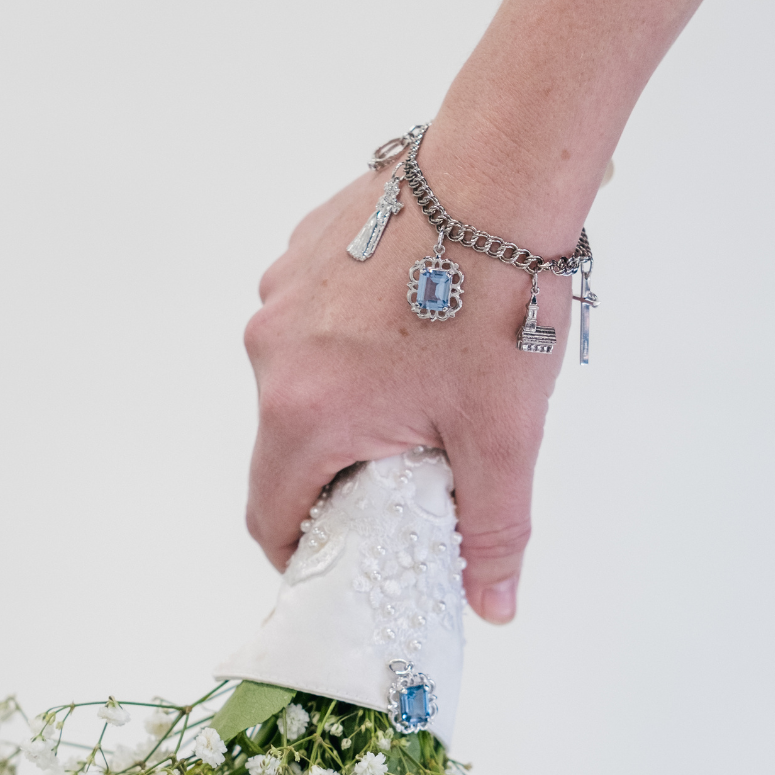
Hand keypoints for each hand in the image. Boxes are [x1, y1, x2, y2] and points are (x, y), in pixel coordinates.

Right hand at [244, 128, 573, 624]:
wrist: (505, 168)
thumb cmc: (498, 295)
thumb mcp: (502, 435)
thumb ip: (491, 530)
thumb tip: (492, 605)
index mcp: (306, 410)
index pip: (270, 515)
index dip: (301, 551)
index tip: (340, 556)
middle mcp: (273, 351)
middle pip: (287, 446)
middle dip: (340, 470)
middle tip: (409, 469)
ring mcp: (282, 294)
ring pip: (299, 380)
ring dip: (345, 400)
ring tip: (422, 383)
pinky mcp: (301, 250)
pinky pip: (312, 321)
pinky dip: (349, 341)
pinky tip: (412, 323)